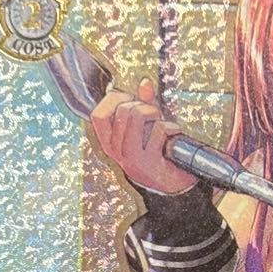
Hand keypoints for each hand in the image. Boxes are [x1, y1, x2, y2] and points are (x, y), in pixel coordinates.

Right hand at [90, 77, 195, 194]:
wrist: (173, 189)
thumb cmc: (158, 155)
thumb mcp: (147, 129)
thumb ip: (144, 105)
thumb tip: (145, 83)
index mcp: (109, 143)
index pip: (97, 115)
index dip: (114, 100)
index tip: (130, 99)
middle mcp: (116, 152)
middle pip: (123, 110)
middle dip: (142, 104)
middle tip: (154, 114)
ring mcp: (131, 159)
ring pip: (137, 115)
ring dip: (155, 113)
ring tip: (163, 122)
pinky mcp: (149, 163)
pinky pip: (158, 130)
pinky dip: (171, 127)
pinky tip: (174, 133)